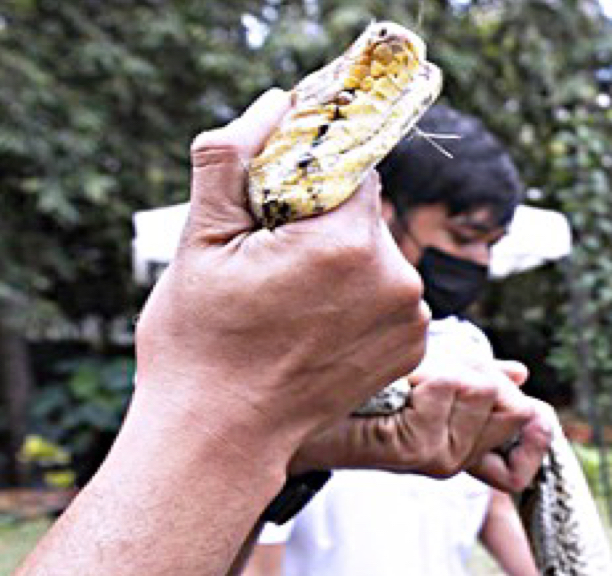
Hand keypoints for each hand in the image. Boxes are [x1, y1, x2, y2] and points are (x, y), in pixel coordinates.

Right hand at [134, 89, 427, 459]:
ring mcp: (409, 319)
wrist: (220, 436)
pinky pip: (387, 297)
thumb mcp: (200, 238)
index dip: (310, 172)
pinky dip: (356, 301)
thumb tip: (277, 103)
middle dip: (320, 221)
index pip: (349, 165)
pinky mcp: (411, 349)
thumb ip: (234, 157)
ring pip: (375, 256)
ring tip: (286, 299)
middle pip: (363, 212)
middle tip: (268, 258)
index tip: (276, 196)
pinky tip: (311, 326)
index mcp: (348, 242)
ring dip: (339, 262)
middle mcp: (395, 278)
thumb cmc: (200, 342)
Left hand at [291, 356, 555, 492]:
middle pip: (514, 410)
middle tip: (430, 376)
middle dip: (481, 375)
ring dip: (446, 367)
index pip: (526, 461)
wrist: (294, 402)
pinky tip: (397, 383)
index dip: (536, 436)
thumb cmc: (355, 385)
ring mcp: (436, 458)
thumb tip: (521, 374)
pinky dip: (426, 370)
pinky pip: (452, 386)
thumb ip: (477, 379)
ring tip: (406, 379)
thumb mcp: (429, 373)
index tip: (528, 413)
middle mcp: (453, 460)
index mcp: (460, 447)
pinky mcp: (414, 447)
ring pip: (481, 390)